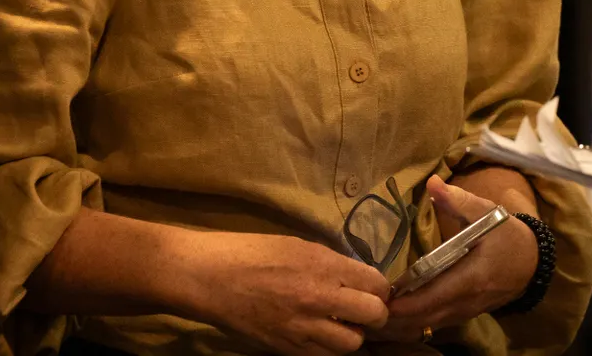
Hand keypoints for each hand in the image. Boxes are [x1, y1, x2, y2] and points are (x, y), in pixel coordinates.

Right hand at [182, 231, 388, 355]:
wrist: (211, 278)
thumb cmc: (251, 252)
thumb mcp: (298, 245)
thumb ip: (331, 263)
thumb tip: (356, 277)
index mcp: (323, 266)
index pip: (376, 284)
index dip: (380, 287)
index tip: (372, 288)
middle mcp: (320, 298)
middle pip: (374, 315)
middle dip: (374, 312)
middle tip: (362, 307)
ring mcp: (304, 328)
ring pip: (352, 343)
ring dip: (351, 333)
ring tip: (339, 323)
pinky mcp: (288, 349)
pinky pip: (324, 355)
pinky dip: (328, 347)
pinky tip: (318, 334)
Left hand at [377, 177, 537, 342]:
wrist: (533, 261)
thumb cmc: (507, 235)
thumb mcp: (487, 212)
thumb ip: (458, 200)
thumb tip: (433, 182)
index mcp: (472, 277)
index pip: (435, 296)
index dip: (408, 302)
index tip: (383, 299)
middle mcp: (468, 300)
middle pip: (427, 317)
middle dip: (398, 317)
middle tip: (368, 308)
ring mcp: (468, 311)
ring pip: (431, 324)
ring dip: (404, 323)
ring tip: (375, 314)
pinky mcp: (466, 313)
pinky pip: (437, 323)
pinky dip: (416, 322)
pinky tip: (396, 317)